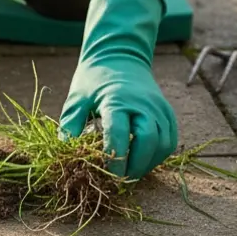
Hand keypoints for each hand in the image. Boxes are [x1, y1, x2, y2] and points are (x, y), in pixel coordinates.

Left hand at [59, 0, 177, 178]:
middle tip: (120, 180)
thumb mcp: (76, 98)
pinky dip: (158, 155)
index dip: (115, 159)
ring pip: (162, 143)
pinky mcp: (167, 112)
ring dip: (148, 163)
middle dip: (135, 165)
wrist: (120, 55)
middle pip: (148, 140)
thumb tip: (67, 155)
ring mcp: (159, 107)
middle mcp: (143, 103)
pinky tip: (142, 161)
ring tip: (129, 173)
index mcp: (117, 99)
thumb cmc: (94, 79)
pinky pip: (169, 140)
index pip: (119, 133)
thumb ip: (70, 125)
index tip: (108, 177)